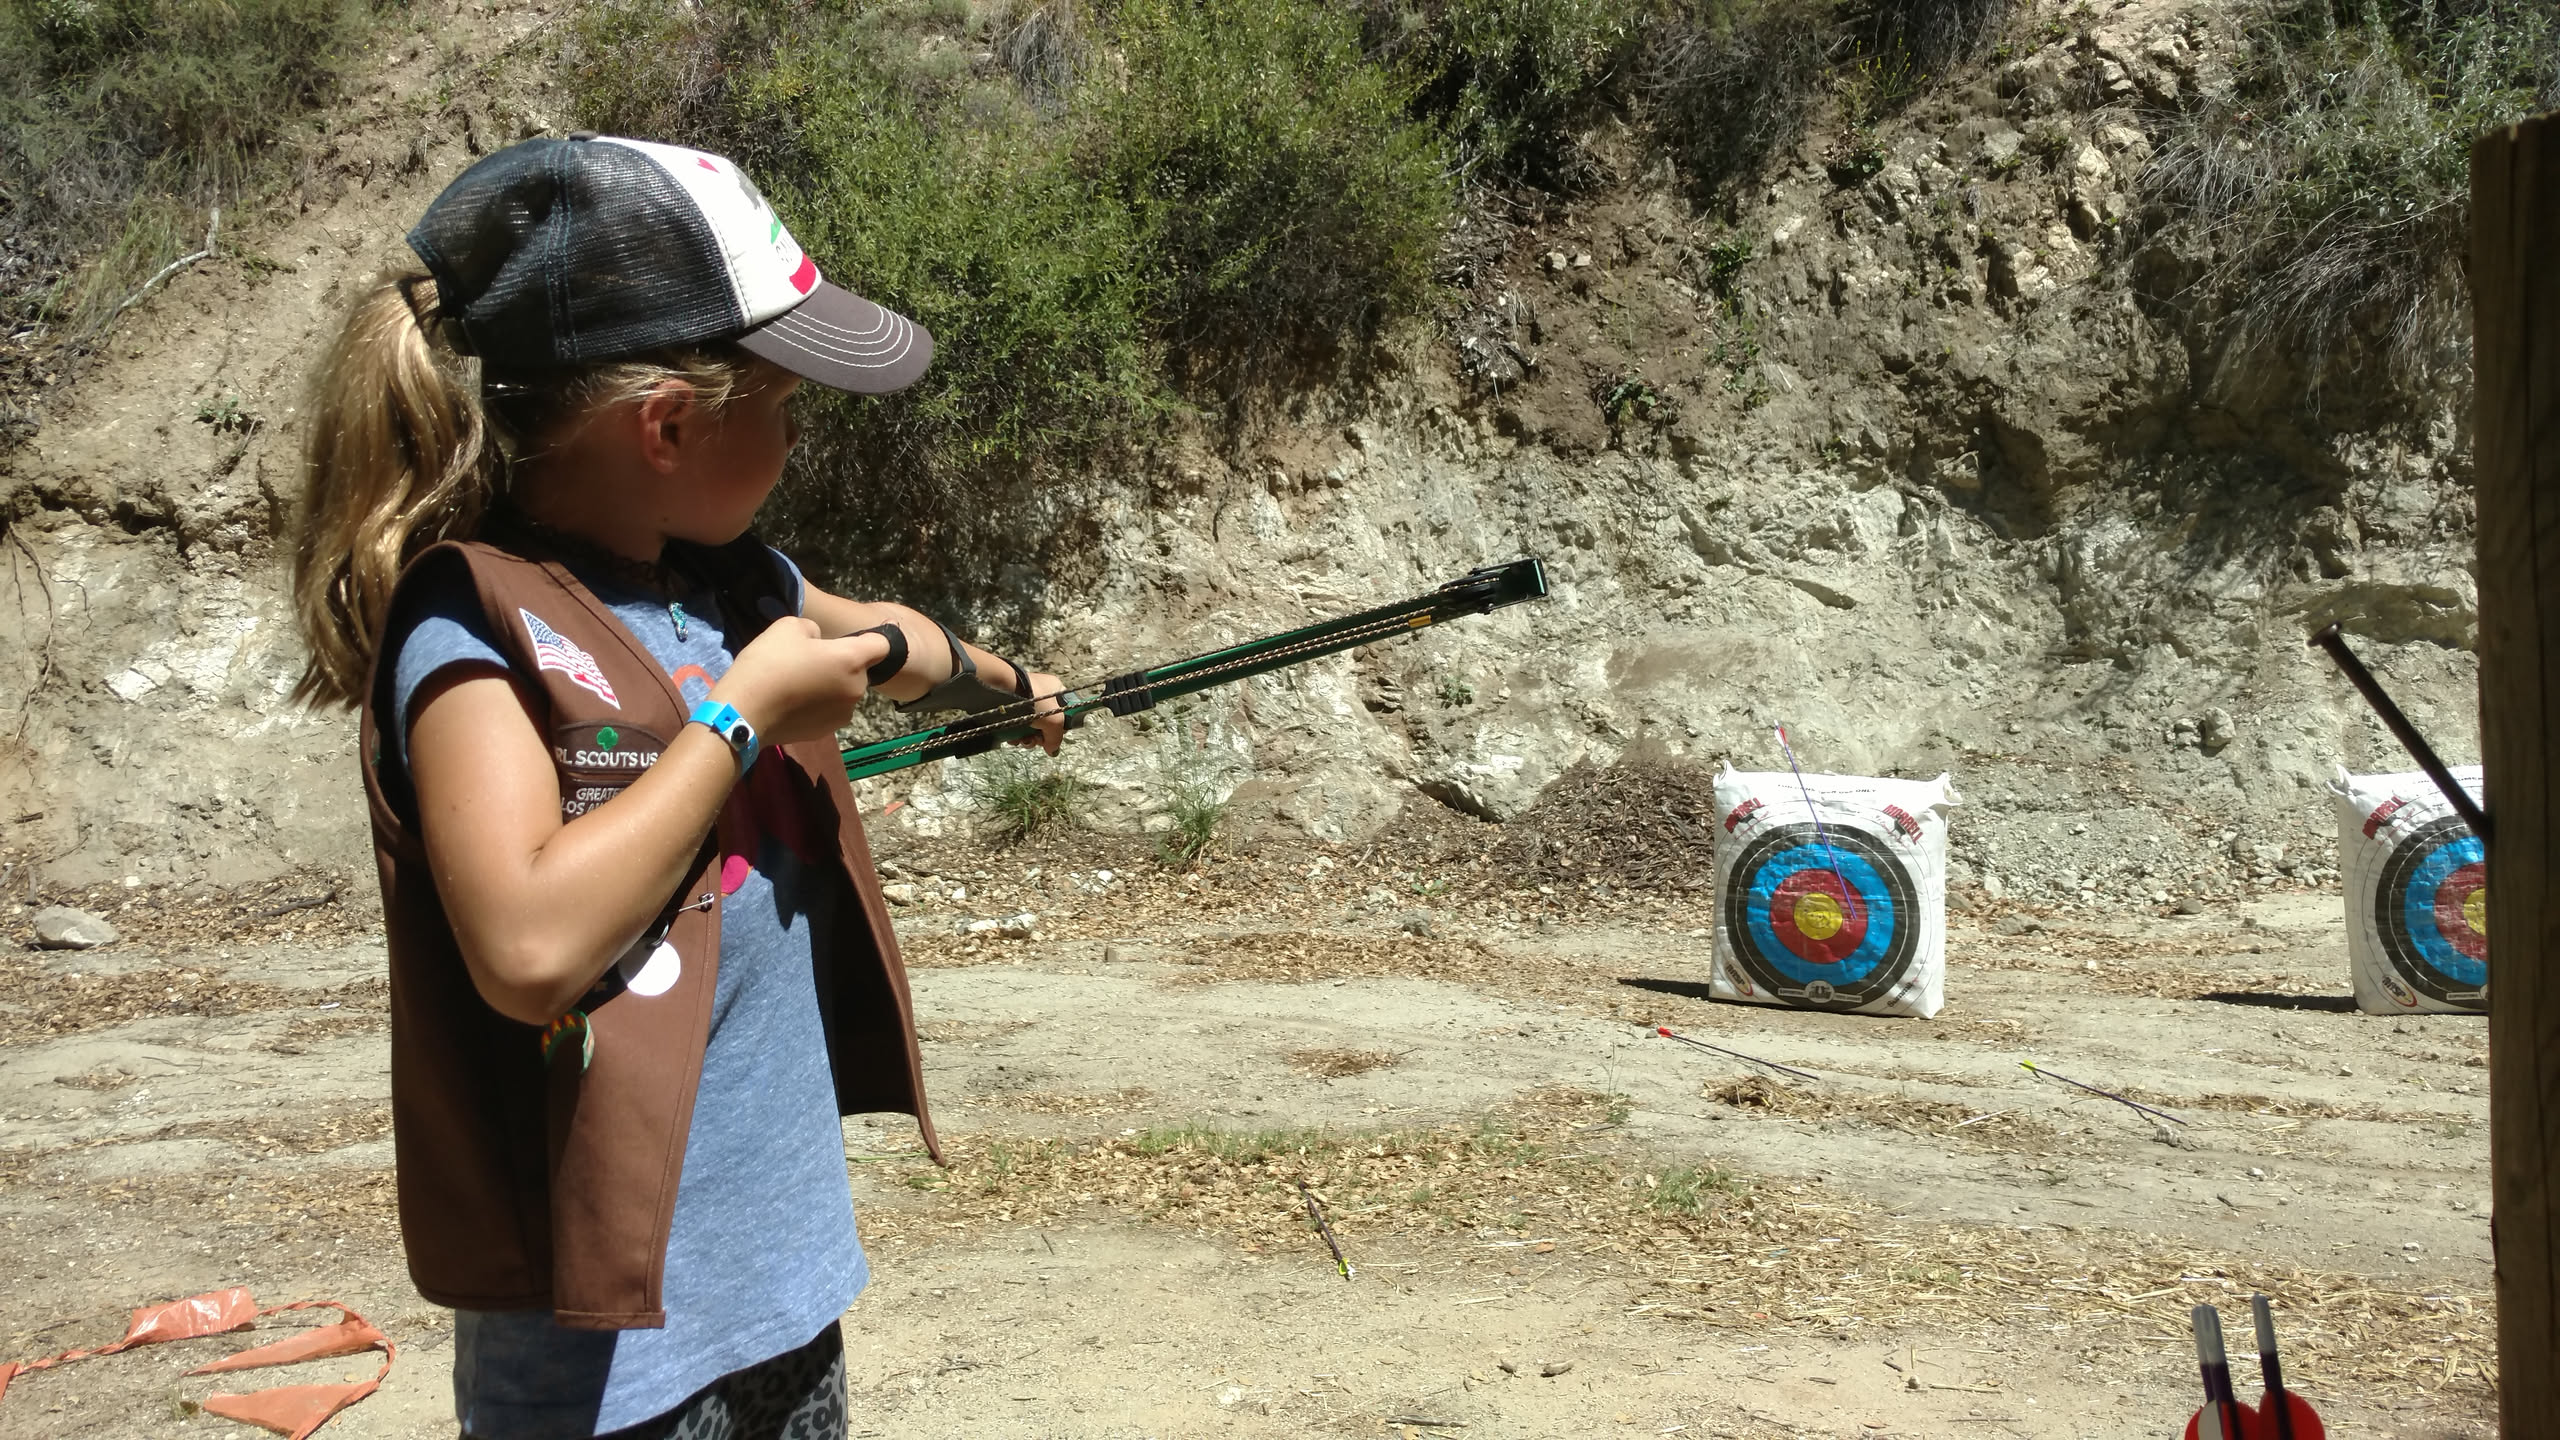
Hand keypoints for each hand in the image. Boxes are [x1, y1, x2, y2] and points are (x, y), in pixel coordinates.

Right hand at [706, 617, 893, 746]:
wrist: (744, 711)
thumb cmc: (769, 664)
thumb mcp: (788, 626)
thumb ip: (813, 630)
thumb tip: (818, 642)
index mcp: (852, 660)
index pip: (883, 646)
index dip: (869, 639)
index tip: (847, 641)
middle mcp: (856, 689)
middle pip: (859, 670)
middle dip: (841, 664)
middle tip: (808, 662)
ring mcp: (843, 714)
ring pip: (844, 692)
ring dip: (830, 686)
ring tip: (798, 684)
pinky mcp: (827, 731)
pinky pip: (830, 710)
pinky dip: (819, 706)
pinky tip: (794, 703)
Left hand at [1010, 669, 1066, 755]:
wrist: (1005, 691)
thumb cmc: (1035, 700)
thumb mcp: (1055, 721)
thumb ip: (1056, 738)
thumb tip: (1052, 750)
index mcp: (1056, 690)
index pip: (1064, 711)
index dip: (1061, 726)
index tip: (1054, 734)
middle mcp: (1041, 694)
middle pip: (1046, 723)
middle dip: (1040, 736)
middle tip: (1036, 740)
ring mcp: (1024, 700)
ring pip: (1030, 726)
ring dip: (1027, 738)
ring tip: (1023, 739)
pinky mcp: (1010, 708)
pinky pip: (1017, 725)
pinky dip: (1016, 734)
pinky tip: (1013, 737)